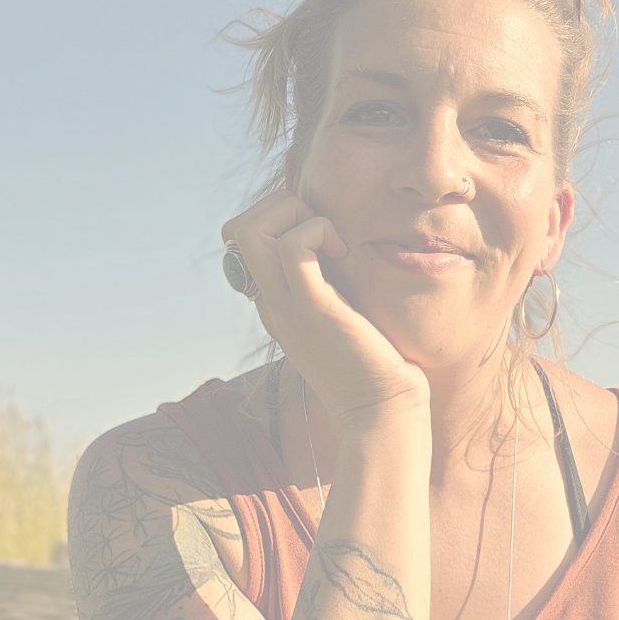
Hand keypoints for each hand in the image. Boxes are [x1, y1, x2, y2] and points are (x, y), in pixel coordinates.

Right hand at [222, 190, 429, 436]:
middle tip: (325, 233)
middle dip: (281, 207)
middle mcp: (270, 303)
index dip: (280, 220)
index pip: (244, 242)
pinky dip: (318, 231)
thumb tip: (342, 250)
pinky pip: (293, 245)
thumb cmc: (374, 367)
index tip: (323, 239)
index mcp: (274, 303)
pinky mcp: (313, 308)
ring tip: (334, 244)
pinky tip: (343, 254)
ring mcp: (286, 306)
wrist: (380, 412)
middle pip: (237, 228)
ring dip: (297, 215)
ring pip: (252, 230)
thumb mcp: (343, 317)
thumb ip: (332, 287)